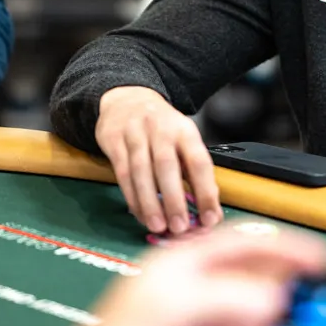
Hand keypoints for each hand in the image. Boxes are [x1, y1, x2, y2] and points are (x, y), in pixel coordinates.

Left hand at [89, 226, 325, 325]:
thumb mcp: (177, 301)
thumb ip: (227, 294)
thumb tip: (272, 296)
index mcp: (185, 260)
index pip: (245, 241)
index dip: (286, 247)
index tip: (321, 261)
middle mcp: (193, 285)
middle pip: (254, 278)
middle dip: (282, 289)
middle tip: (308, 304)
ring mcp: (197, 314)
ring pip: (251, 309)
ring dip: (268, 314)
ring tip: (282, 319)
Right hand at [96, 87, 222, 235]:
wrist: (127, 99)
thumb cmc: (162, 127)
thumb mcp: (183, 139)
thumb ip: (193, 171)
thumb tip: (207, 210)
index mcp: (185, 130)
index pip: (199, 161)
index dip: (206, 191)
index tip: (210, 218)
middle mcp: (161, 129)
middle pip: (167, 166)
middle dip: (174, 199)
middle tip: (180, 227)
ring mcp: (135, 133)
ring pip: (141, 171)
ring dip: (150, 202)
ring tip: (159, 227)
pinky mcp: (114, 141)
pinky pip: (122, 173)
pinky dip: (132, 197)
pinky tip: (140, 214)